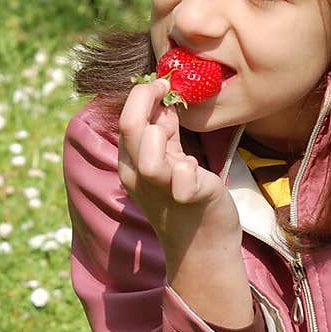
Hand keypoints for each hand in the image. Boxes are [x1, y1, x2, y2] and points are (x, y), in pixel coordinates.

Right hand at [117, 77, 239, 249]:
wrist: (205, 246)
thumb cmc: (189, 200)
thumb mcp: (169, 161)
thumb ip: (164, 133)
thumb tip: (163, 102)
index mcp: (131, 165)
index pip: (125, 119)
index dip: (143, 95)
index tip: (163, 85)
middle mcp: (138, 176)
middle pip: (131, 125)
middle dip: (148, 97)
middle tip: (168, 89)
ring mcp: (161, 188)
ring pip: (148, 148)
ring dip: (163, 132)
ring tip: (179, 146)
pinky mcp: (187, 197)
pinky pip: (182, 174)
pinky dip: (189, 167)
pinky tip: (197, 173)